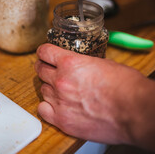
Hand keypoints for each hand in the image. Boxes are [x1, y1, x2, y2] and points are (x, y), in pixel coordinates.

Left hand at [35, 43, 154, 149]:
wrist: (133, 111)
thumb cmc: (124, 86)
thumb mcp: (103, 64)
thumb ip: (84, 64)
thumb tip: (80, 66)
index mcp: (71, 63)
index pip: (45, 52)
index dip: (44, 52)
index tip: (45, 54)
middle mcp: (61, 80)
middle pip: (40, 70)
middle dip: (45, 67)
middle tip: (50, 70)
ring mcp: (60, 101)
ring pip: (42, 89)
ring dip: (49, 87)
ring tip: (60, 90)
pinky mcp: (62, 120)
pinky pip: (43, 110)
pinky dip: (47, 106)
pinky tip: (57, 105)